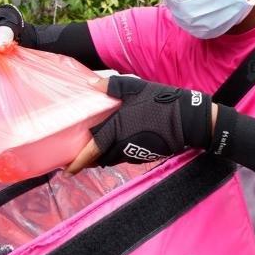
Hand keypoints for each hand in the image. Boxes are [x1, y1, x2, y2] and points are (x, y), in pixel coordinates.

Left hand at [66, 76, 214, 173]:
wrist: (187, 120)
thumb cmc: (160, 103)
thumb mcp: (136, 88)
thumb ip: (112, 86)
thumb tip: (92, 83)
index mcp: (115, 129)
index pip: (92, 150)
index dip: (78, 162)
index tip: (67, 171)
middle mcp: (121, 145)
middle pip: (99, 158)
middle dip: (88, 160)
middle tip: (77, 159)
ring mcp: (133, 152)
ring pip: (111, 159)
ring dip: (102, 157)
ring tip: (94, 153)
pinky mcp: (143, 155)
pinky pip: (124, 157)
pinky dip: (116, 154)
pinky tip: (116, 146)